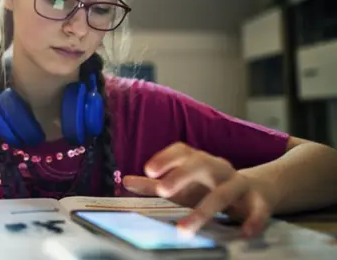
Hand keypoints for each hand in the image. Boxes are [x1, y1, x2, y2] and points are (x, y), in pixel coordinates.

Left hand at [122, 143, 271, 236]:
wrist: (258, 189)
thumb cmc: (210, 187)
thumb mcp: (182, 186)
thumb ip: (154, 184)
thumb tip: (126, 181)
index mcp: (199, 161)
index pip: (182, 151)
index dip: (166, 158)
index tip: (148, 170)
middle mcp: (218, 168)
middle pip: (201, 164)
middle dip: (181, 175)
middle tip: (163, 190)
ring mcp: (239, 184)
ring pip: (224, 191)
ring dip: (205, 210)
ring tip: (185, 229)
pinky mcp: (259, 202)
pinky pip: (258, 210)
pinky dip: (253, 220)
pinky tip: (244, 232)